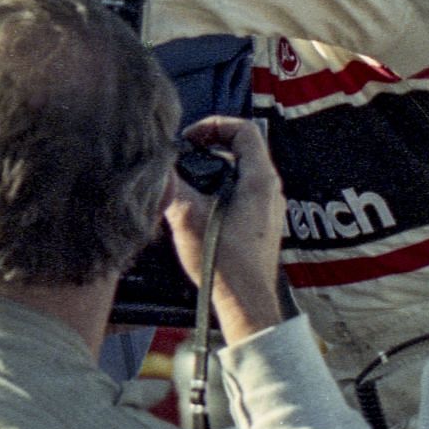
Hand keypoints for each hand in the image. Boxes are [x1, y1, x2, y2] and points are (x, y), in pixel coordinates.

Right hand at [163, 116, 284, 342]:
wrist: (245, 303)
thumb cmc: (225, 264)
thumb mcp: (187, 216)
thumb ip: (171, 184)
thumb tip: (157, 166)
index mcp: (260, 181)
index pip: (244, 129)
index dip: (214, 125)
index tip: (190, 138)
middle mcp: (271, 191)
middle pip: (243, 148)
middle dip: (210, 145)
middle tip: (185, 154)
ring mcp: (269, 209)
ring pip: (242, 171)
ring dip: (215, 167)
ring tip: (188, 179)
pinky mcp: (262, 225)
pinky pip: (243, 192)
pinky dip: (221, 187)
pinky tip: (199, 205)